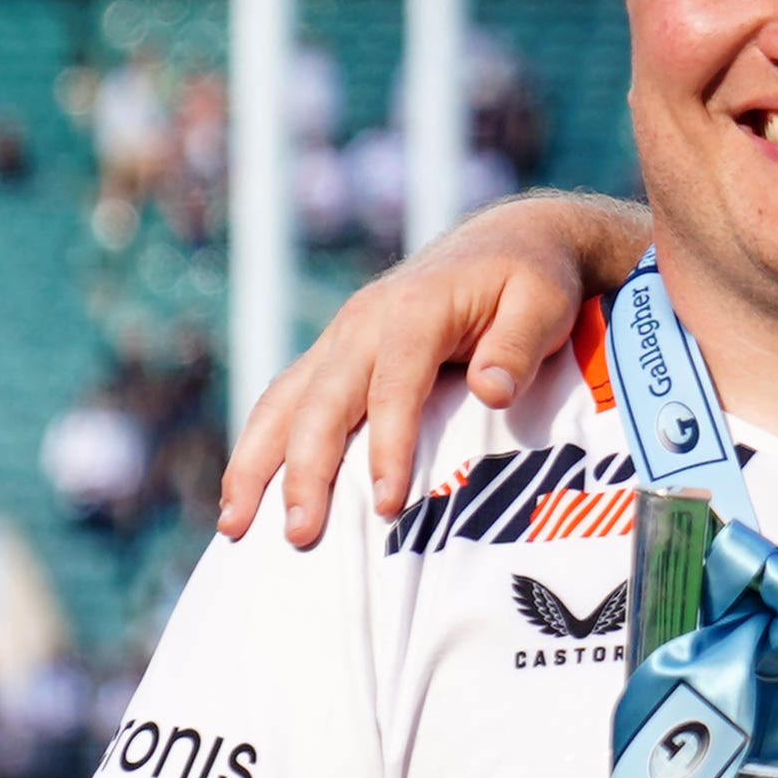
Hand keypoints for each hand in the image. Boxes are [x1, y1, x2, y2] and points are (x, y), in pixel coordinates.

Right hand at [219, 192, 642, 545]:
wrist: (505, 241)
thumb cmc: (531, 280)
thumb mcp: (544, 303)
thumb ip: (519, 347)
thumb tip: (493, 390)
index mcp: (414, 311)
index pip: (393, 387)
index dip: (387, 446)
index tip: (387, 505)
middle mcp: (363, 322)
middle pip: (321, 401)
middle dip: (304, 471)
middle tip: (300, 535)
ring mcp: (340, 337)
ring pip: (282, 401)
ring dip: (254, 463)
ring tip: (233, 527)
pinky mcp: (333, 354)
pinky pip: (284, 401)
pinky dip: (259, 446)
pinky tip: (243, 496)